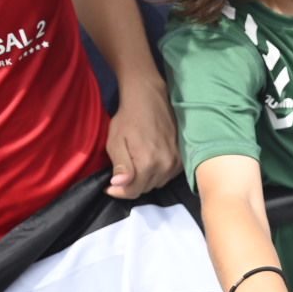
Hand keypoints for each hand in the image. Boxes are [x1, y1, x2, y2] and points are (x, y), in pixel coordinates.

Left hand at [106, 76, 179, 197]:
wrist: (150, 99)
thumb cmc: (128, 119)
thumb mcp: (115, 141)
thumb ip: (120, 165)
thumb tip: (119, 185)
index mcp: (147, 163)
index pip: (133, 191)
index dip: (119, 192)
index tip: (109, 187)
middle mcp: (166, 166)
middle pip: (146, 189)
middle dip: (132, 185)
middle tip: (122, 174)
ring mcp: (177, 162)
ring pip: (158, 183)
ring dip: (146, 180)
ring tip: (136, 167)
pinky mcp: (183, 157)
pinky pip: (169, 175)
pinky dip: (158, 173)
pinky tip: (150, 162)